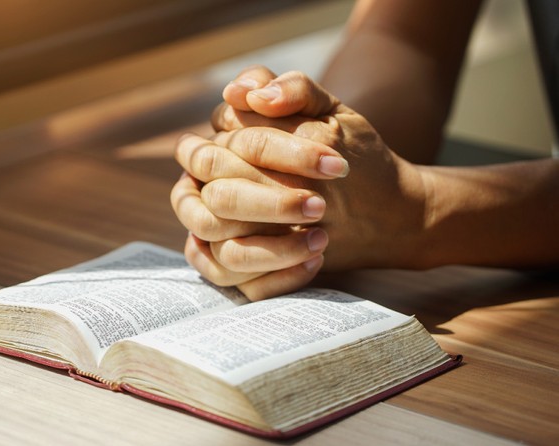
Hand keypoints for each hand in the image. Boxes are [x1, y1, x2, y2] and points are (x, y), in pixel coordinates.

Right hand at [173, 70, 429, 299]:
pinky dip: (276, 278)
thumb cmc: (342, 153)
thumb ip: (294, 88)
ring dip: (273, 248)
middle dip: (272, 203)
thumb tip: (245, 93)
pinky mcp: (234, 272)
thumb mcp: (329, 112)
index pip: (223, 149)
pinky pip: (239, 285)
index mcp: (215, 151)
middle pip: (220, 199)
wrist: (378, 208)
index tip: (334, 162)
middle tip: (322, 205)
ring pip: (223, 250)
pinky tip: (314, 263)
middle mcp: (205, 194)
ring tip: (322, 239)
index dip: (276, 153)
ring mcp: (215, 237)